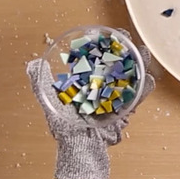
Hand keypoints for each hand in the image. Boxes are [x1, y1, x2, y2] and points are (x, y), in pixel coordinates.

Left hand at [26, 28, 154, 178]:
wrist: (78, 144)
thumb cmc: (64, 123)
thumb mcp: (50, 98)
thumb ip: (41, 81)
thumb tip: (33, 64)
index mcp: (88, 76)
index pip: (100, 53)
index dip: (106, 41)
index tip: (108, 33)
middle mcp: (105, 82)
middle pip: (121, 59)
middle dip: (126, 48)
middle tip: (127, 41)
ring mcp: (118, 93)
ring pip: (134, 72)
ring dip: (140, 62)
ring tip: (141, 55)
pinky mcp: (128, 105)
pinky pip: (141, 93)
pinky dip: (145, 86)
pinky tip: (146, 79)